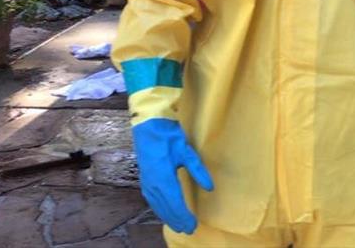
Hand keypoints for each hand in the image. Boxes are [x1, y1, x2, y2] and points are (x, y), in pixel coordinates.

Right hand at [132, 118, 213, 233]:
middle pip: (166, 208)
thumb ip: (198, 170)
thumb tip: (210, 187)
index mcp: (163, 178)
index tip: (193, 225)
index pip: (175, 203)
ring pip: (158, 206)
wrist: (149, 125)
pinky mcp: (144, 179)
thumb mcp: (186, 152)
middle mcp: (153, 184)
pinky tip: (164, 212)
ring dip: (168, 217)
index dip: (184, 216)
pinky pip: (152, 200)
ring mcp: (147, 182)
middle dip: (177, 220)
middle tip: (189, 229)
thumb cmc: (169, 137)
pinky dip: (159, 209)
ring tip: (178, 225)